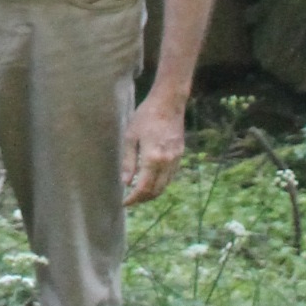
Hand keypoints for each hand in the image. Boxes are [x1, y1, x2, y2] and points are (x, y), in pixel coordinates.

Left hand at [123, 90, 187, 205]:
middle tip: (131, 200)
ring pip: (165, 185)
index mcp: (153, 158)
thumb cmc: (146, 116)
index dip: (134, 198)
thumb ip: (129, 161)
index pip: (144, 187)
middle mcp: (167, 162)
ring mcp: (175, 159)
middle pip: (156, 190)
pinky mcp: (180, 155)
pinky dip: (161, 183)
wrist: (169, 102)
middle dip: (143, 199)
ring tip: (140, 193)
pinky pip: (170, 176)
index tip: (125, 202)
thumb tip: (126, 182)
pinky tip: (152, 180)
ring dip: (152, 193)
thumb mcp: (131, 136)